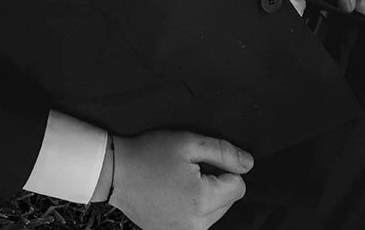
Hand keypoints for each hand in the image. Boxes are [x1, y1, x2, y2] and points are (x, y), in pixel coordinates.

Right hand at [109, 131, 252, 229]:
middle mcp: (198, 224)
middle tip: (186, 169)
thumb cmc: (150, 153)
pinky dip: (191, 207)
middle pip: (228, 201)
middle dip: (215, 183)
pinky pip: (197, 220)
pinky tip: (172, 194)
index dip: (223, 168)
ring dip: (204, 195)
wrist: (115, 172)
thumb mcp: (188, 142)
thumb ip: (223, 152)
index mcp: (203, 200)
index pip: (238, 186)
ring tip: (177, 181)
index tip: (200, 162)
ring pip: (214, 212)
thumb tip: (249, 164)